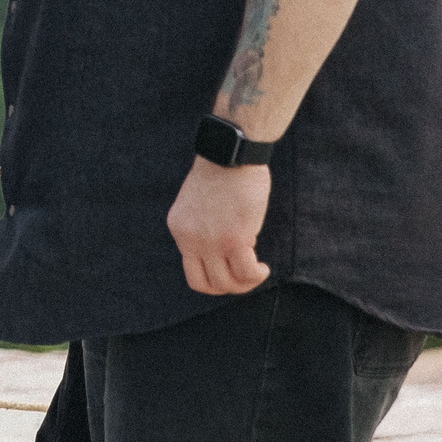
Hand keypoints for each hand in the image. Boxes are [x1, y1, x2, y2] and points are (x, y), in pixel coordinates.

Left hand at [168, 157, 271, 295]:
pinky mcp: (234, 239)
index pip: (191, 270)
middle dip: (230, 286)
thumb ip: (205, 228)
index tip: (230, 266)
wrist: (230, 154)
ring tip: (257, 270)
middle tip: (246, 274)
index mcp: (178, 228)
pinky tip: (263, 266)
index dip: (214, 276)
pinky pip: (246, 273)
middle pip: (206, 284)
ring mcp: (210, 241)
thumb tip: (226, 252)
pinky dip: (257, 274)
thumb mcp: (200, 205)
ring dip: (246, 283)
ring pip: (227, 283)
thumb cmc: (222, 173)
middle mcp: (189, 239)